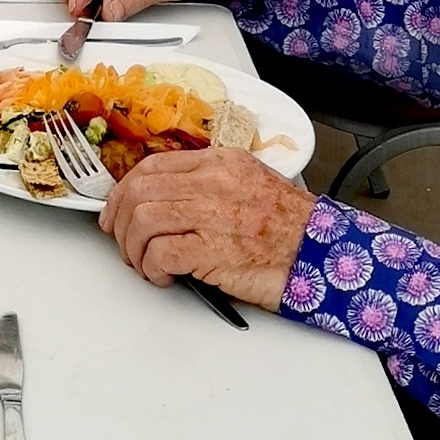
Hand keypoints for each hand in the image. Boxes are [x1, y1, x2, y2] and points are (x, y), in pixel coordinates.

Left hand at [103, 148, 314, 312]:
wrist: (324, 256)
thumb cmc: (291, 228)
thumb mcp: (250, 184)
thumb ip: (208, 184)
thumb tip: (163, 199)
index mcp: (220, 162)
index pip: (152, 165)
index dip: (123, 191)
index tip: (115, 211)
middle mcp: (214, 182)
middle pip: (140, 191)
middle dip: (121, 222)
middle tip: (124, 243)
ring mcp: (213, 214)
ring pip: (143, 220)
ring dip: (134, 248)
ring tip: (145, 265)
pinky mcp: (213, 250)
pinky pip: (160, 253)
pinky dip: (152, 268)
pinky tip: (163, 276)